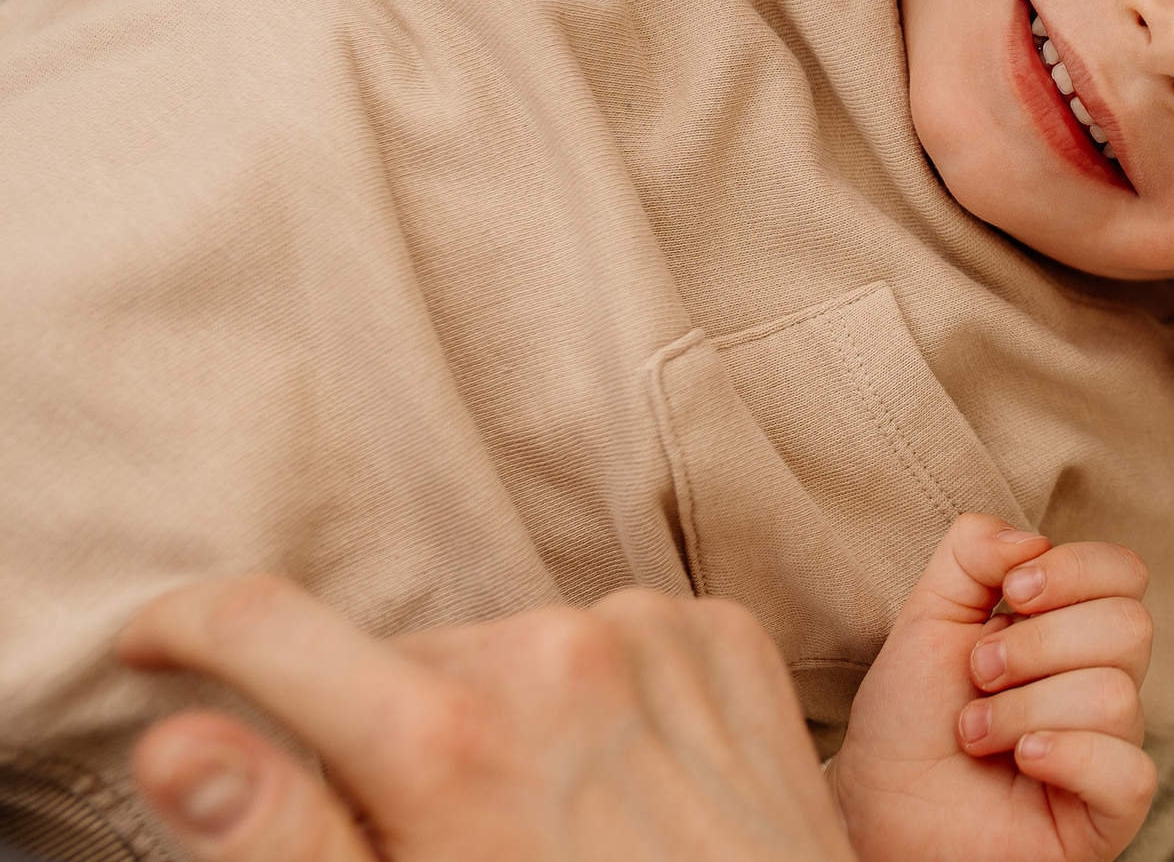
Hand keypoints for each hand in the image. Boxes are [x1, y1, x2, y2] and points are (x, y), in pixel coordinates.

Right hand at [119, 578, 852, 861]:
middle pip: (407, 657)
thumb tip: (177, 746)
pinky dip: (604, 691)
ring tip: (547, 821)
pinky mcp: (727, 635)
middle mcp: (554, 655)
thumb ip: (288, 835)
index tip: (156, 649)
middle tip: (437, 831)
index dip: (186, 630)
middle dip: (390, 724)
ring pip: (516, 645)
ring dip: (505, 709)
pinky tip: (624, 780)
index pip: (268, 628)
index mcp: (452, 735)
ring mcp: (653, 634)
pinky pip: (622, 636)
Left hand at [832, 515, 1156, 861]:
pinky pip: (1131, 773)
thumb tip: (1033, 540)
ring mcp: (1110, 750)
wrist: (878, 806)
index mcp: (1074, 629)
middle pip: (1131, 627)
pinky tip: (1021, 763)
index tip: (1011, 595)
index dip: (1075, 570)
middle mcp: (1104, 683)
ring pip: (1117, 696)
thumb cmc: (908, 720)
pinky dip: (1067, 757)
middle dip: (1037, 645)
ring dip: (1024, 710)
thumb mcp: (928, 615)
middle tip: (980, 675)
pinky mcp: (1110, 815)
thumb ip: (973, 552)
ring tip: (976, 732)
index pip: (1126, 573)